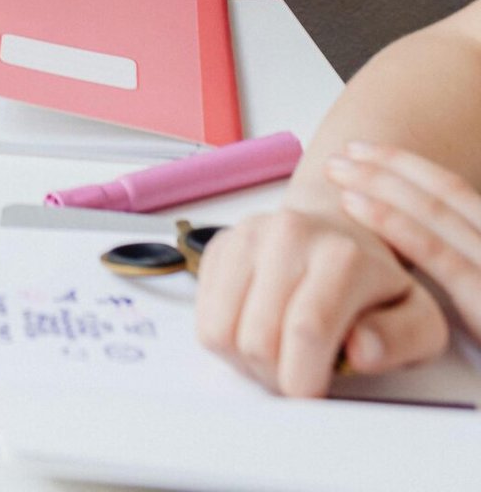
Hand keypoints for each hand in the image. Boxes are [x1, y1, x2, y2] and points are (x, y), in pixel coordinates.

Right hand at [195, 201, 447, 397]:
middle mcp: (289, 233)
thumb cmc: (377, 285)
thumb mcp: (417, 318)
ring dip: (247, 361)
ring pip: (221, 332)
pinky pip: (202, 317)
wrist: (340, 230)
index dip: (306, 379)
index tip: (317, 390)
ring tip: (278, 351)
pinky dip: (226, 339)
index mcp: (342, 254)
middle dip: (277, 377)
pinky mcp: (220, 244)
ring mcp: (248, 235)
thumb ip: (402, 338)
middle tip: (300, 371)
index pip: (306, 331)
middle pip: (259, 341)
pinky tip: (257, 327)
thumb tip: (360, 349)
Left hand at [326, 143, 480, 338]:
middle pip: (446, 194)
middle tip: (342, 156)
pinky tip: (363, 212)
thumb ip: (459, 266)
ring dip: (384, 186)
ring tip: (341, 175)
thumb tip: (418, 242)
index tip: (366, 154)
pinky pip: (442, 256)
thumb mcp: (474, 297)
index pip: (456, 192)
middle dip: (388, 168)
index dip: (409, 167)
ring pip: (438, 214)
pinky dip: (399, 227)